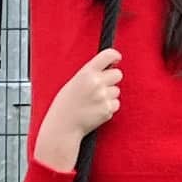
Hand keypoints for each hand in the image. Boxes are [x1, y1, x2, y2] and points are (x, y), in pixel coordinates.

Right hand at [37, 48, 124, 166]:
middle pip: (118, 74)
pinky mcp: (107, 110)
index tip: (116, 59)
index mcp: (86, 73)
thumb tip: (108, 68)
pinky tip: (96, 110)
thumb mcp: (73, 83)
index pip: (108, 55)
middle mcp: (96, 83)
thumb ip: (90, 74)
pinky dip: (109, 107)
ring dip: (109, 95)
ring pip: (117, 90)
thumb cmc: (65, 104)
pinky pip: (116, 104)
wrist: (63, 127)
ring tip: (94, 102)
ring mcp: (103, 97)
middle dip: (112, 79)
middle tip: (101, 86)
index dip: (115, 56)